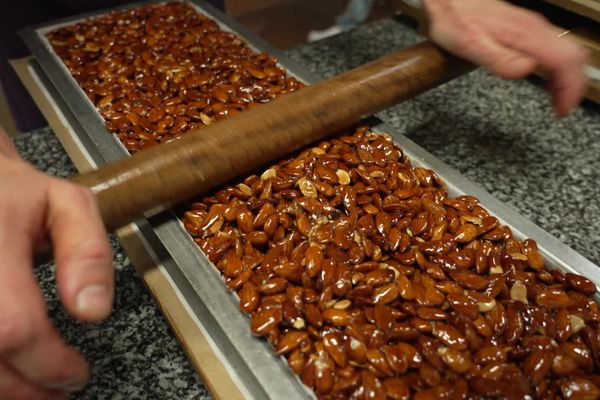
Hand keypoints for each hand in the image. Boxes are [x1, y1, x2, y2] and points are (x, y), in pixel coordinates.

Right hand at [0, 129, 112, 398]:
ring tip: (36, 385)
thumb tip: (94, 311)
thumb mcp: (68, 205)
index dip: (49, 362)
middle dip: (27, 387)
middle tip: (59, 389)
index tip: (77, 373)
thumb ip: (89, 253)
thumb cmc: (16, 195)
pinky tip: (9, 368)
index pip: (13, 325)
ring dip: (5, 388)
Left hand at [422, 0, 588, 116]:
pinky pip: (555, 49)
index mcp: (527, 35)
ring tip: (555, 100)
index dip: (569, 88)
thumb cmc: (455, 20)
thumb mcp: (471, 46)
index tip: (561, 109)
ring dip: (567, 78)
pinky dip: (557, 69)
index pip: (565, 61)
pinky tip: (545, 80)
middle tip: (560, 108)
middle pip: (573, 56)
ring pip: (567, 51)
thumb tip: (526, 70)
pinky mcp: (528, 29)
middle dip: (573, 86)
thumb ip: (500, 60)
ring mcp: (534, 27)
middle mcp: (535, 28)